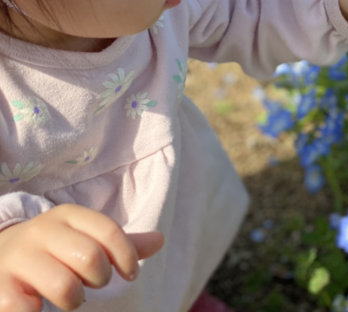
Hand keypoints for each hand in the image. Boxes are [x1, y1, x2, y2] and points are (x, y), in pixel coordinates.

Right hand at [0, 204, 163, 311]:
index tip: (130, 273)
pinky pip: (27, 310)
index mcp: (68, 215)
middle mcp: (42, 230)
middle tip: (90, 282)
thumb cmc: (54, 250)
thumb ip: (121, 242)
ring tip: (68, 295)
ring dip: (73, 300)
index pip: (109, 231)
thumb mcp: (85, 238)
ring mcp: (18, 257)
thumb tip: (160, 240)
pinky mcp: (0, 286)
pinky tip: (36, 305)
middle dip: (99, 278)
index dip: (127, 256)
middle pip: (90, 258)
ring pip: (65, 287)